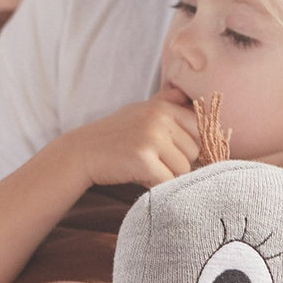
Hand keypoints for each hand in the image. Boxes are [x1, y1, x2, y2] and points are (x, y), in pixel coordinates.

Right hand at [65, 86, 198, 188]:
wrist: (82, 153)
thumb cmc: (115, 135)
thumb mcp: (140, 110)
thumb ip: (167, 102)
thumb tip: (194, 98)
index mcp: (162, 107)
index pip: (200, 128)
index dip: (190, 144)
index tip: (173, 151)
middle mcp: (160, 119)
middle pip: (194, 151)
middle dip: (178, 162)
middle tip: (153, 160)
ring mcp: (152, 139)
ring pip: (184, 168)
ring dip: (167, 175)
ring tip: (145, 168)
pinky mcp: (144, 161)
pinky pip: (168, 181)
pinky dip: (157, 185)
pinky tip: (140, 176)